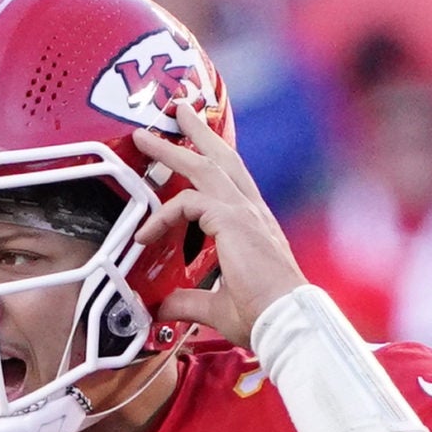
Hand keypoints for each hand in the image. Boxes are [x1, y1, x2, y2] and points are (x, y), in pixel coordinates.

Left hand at [130, 106, 306, 346]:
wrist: (285, 322)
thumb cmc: (263, 317)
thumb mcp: (217, 307)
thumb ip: (188, 301)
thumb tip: (162, 306)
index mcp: (254, 225)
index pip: (230, 181)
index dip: (208, 164)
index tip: (183, 160)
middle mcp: (252, 212)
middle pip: (222, 158)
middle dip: (198, 131)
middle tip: (179, 109)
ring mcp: (245, 213)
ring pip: (204, 166)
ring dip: (174, 147)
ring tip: (147, 135)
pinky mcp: (233, 221)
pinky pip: (188, 202)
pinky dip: (164, 214)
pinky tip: (145, 233)